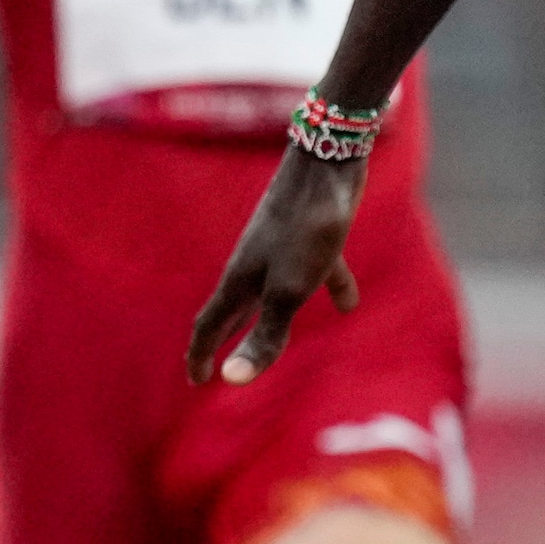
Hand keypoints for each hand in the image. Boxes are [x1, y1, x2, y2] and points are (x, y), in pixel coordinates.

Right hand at [187, 144, 366, 386]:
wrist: (328, 162)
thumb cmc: (306, 229)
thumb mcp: (288, 292)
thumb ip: (265, 336)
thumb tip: (233, 379)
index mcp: (240, 281)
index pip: (210, 325)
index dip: (201, 356)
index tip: (197, 381)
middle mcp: (254, 265)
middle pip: (234, 311)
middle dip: (227, 340)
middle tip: (220, 366)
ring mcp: (281, 248)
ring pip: (271, 294)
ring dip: (269, 321)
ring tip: (274, 342)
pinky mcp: (309, 236)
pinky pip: (315, 271)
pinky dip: (325, 289)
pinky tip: (347, 304)